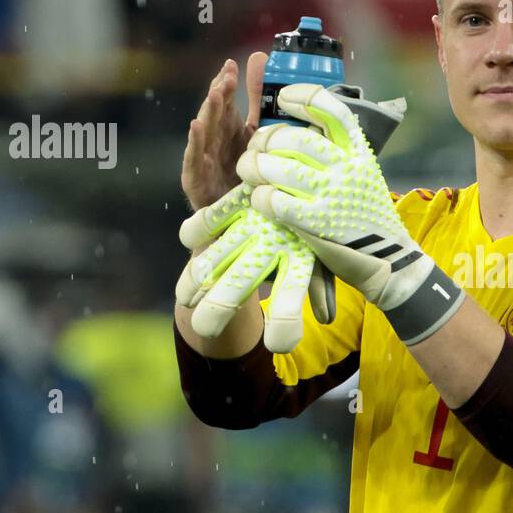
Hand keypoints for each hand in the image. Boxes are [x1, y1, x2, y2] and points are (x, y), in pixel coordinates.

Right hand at [174, 182, 326, 352]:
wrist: (311, 168)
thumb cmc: (316, 223)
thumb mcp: (324, 252)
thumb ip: (320, 286)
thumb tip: (326, 319)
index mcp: (300, 259)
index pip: (293, 298)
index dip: (283, 328)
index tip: (275, 345)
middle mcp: (271, 243)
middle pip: (237, 287)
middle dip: (217, 312)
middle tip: (206, 328)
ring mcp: (250, 223)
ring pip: (210, 260)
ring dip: (193, 284)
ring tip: (186, 301)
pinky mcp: (235, 203)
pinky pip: (203, 223)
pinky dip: (194, 236)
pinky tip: (192, 246)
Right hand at [181, 52, 267, 210]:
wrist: (235, 221)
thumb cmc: (243, 177)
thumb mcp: (256, 137)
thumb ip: (259, 104)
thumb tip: (265, 67)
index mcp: (228, 130)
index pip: (225, 101)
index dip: (227, 84)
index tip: (232, 65)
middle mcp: (214, 141)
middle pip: (215, 113)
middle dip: (219, 93)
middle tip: (227, 77)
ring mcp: (203, 159)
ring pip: (204, 131)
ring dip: (208, 111)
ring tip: (213, 93)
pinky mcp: (195, 178)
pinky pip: (195, 158)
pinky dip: (195, 142)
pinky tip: (195, 126)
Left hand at [238, 84, 463, 343]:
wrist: (390, 263)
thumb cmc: (368, 218)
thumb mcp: (362, 175)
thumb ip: (337, 153)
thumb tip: (298, 126)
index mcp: (359, 151)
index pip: (330, 109)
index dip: (302, 97)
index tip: (283, 99)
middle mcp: (347, 167)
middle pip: (293, 138)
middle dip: (265, 141)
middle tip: (255, 150)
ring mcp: (332, 194)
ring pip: (277, 167)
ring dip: (254, 168)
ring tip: (249, 175)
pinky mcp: (316, 223)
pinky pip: (275, 201)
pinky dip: (261, 198)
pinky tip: (261, 201)